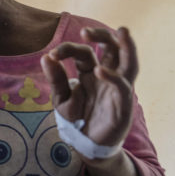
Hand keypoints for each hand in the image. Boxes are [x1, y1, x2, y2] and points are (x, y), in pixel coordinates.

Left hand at [40, 27, 137, 148]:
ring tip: (123, 31)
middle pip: (112, 48)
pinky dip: (113, 77)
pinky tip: (100, 71)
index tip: (53, 55)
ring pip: (129, 62)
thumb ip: (56, 79)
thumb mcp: (61, 98)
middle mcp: (107, 76)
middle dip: (103, 35)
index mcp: (90, 71)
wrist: (86, 144)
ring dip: (127, 47)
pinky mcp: (123, 105)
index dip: (68, 49)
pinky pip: (123, 87)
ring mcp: (118, 88)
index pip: (83, 52)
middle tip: (86, 32)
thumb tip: (45, 57)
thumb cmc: (76, 119)